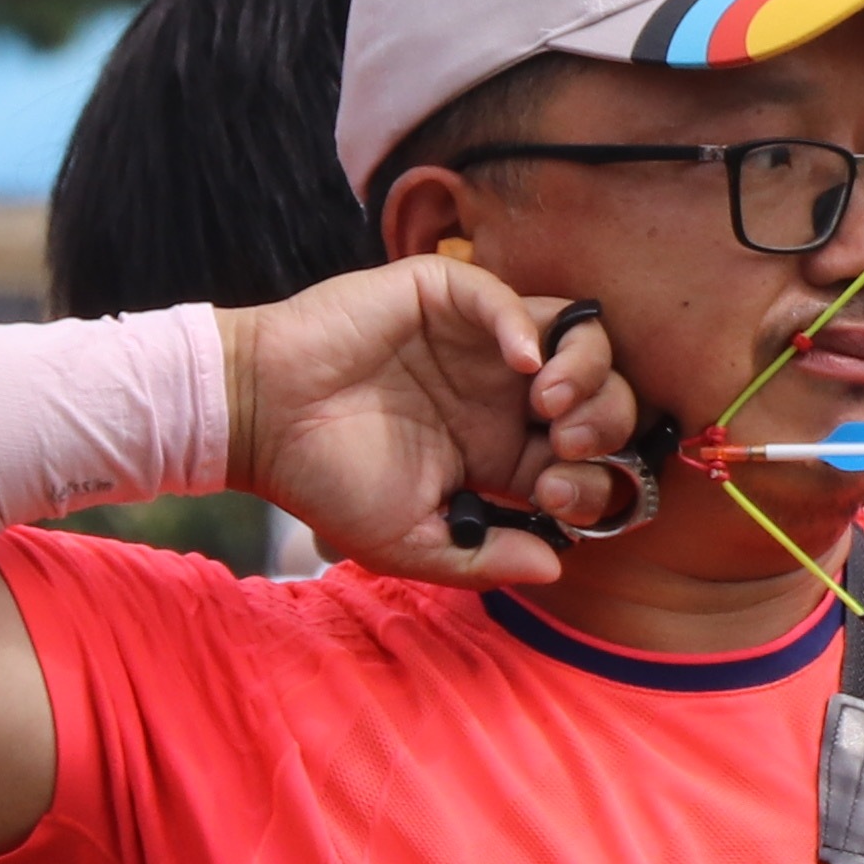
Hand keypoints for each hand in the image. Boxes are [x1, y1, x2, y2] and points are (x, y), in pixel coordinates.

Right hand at [227, 262, 651, 583]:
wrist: (256, 422)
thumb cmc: (325, 481)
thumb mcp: (407, 543)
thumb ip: (483, 559)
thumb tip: (557, 566)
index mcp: (503, 451)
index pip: (588, 457)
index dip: (593, 478)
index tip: (554, 498)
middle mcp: (503, 394)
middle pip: (602, 394)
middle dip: (607, 422)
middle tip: (569, 446)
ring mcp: (479, 343)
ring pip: (577, 336)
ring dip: (588, 371)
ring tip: (551, 407)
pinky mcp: (442, 299)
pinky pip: (507, 297)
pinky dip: (528, 325)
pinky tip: (522, 364)